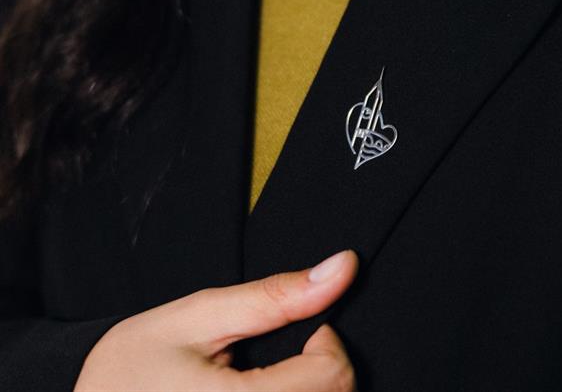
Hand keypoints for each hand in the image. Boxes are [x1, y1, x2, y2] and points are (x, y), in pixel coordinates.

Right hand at [74, 250, 357, 391]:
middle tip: (278, 355)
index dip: (325, 342)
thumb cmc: (133, 363)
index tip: (296, 331)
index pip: (334, 378)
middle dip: (322, 369)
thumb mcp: (200, 317)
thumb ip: (275, 296)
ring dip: (312, 389)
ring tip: (269, 377)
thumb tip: (344, 266)